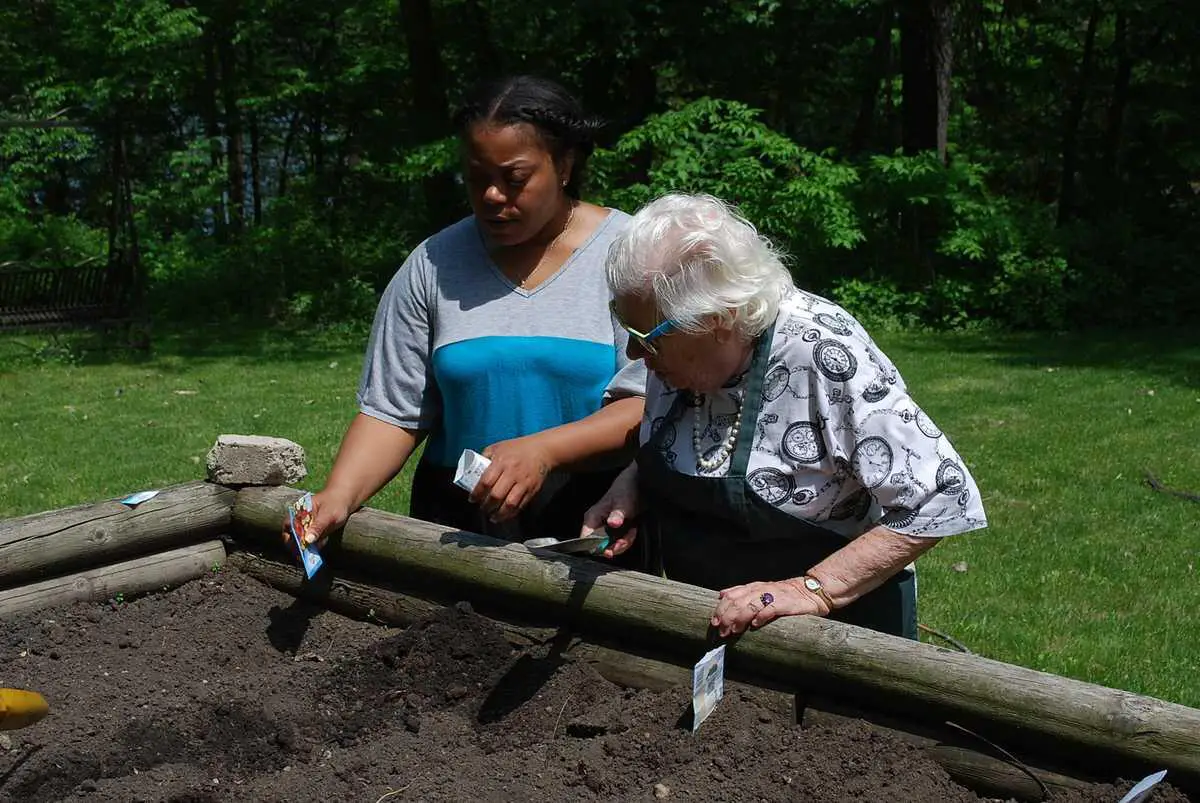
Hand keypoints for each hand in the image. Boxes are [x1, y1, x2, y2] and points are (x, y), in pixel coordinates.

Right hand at [279, 489, 352, 552]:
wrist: (345, 502)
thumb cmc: (335, 504)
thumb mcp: (328, 515)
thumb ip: (318, 526)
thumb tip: (308, 540)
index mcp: (298, 512)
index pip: (288, 527)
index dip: (290, 538)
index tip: (295, 548)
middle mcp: (299, 521)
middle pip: (292, 537)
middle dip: (297, 547)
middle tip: (302, 558)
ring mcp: (306, 529)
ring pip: (301, 543)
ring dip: (305, 550)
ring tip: (310, 558)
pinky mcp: (314, 535)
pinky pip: (310, 545)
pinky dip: (313, 549)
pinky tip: (319, 550)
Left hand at [470, 436, 555, 521]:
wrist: (542, 450)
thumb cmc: (517, 448)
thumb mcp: (498, 447)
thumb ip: (485, 457)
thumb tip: (472, 470)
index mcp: (501, 462)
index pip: (486, 481)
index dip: (477, 493)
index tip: (472, 499)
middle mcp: (512, 473)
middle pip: (496, 495)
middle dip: (486, 506)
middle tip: (482, 508)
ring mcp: (523, 482)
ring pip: (509, 504)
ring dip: (499, 514)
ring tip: (492, 517)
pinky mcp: (532, 489)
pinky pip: (521, 505)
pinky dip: (511, 513)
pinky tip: (504, 515)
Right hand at [580, 466, 639, 558]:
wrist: (639, 485)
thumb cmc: (626, 490)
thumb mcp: (623, 502)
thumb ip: (617, 514)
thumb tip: (613, 523)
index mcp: (592, 518)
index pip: (586, 539)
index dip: (596, 548)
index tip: (608, 551)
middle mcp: (597, 524)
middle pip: (600, 546)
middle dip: (614, 547)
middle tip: (624, 542)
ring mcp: (606, 528)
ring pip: (611, 545)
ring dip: (623, 543)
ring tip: (631, 532)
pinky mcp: (616, 530)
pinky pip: (619, 541)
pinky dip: (627, 539)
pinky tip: (633, 531)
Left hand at [710, 579, 828, 637]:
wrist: (810, 591)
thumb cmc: (783, 595)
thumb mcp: (760, 591)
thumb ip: (742, 592)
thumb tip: (722, 595)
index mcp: (752, 587)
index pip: (731, 595)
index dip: (720, 609)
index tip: (715, 623)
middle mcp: (760, 589)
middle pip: (737, 602)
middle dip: (727, 617)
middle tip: (723, 632)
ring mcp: (772, 595)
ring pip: (750, 605)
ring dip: (739, 619)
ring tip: (734, 631)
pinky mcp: (785, 603)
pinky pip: (770, 608)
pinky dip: (761, 616)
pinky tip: (755, 625)